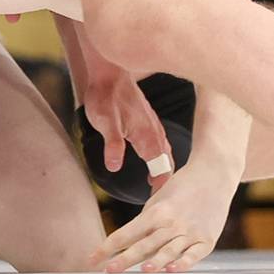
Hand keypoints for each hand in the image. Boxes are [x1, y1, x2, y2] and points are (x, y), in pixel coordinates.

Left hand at [82, 69, 173, 191]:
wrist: (108, 71)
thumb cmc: (105, 96)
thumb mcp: (105, 122)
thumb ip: (112, 144)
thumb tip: (115, 166)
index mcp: (147, 136)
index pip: (163, 169)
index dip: (161, 186)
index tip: (155, 201)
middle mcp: (155, 131)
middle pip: (168, 162)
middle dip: (166, 181)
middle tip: (157, 198)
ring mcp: (153, 124)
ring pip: (166, 151)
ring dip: (164, 168)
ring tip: (156, 183)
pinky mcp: (148, 118)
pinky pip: (161, 141)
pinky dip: (160, 155)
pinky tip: (152, 158)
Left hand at [91, 158, 237, 272]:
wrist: (213, 174)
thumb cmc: (181, 188)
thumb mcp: (158, 201)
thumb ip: (146, 223)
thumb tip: (128, 246)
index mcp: (155, 212)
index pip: (126, 233)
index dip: (108, 247)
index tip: (93, 259)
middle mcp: (171, 222)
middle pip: (144, 244)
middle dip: (126, 258)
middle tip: (109, 270)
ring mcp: (190, 231)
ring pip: (168, 249)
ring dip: (155, 260)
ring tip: (142, 271)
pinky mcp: (207, 239)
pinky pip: (194, 254)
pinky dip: (184, 262)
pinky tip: (173, 270)